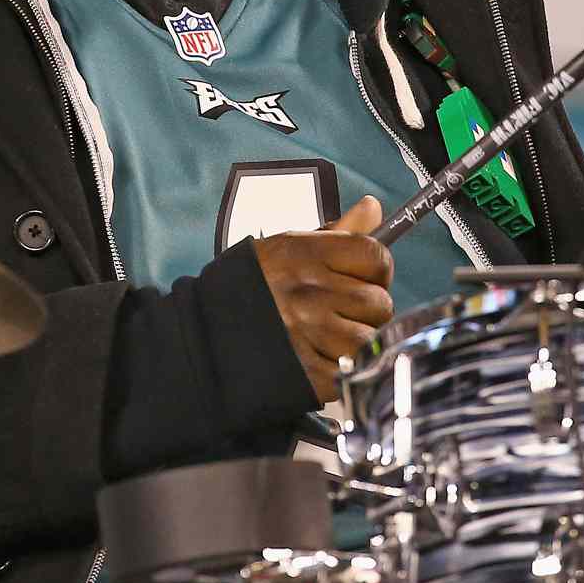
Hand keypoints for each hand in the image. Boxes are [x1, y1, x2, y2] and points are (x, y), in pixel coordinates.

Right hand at [251, 195, 394, 402]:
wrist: (204, 334)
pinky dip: (342, 371)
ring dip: (357, 343)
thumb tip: (373, 208)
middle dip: (366, 310)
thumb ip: (338, 231)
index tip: (361, 278)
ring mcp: (309, 334)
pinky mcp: (309, 374)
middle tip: (338, 312)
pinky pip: (352, 371)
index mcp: (304, 254)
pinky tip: (321, 360)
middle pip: (379, 302)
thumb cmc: (248, 288)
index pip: (375, 257)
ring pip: (370, 340)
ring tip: (330, 339)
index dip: (375, 270)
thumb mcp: (287, 248)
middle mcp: (308, 292)